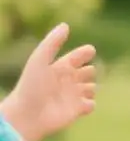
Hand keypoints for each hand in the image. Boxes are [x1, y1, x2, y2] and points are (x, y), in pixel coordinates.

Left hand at [3, 23, 95, 140]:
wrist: (27, 115)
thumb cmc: (31, 86)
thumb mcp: (40, 60)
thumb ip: (52, 42)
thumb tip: (65, 25)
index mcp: (59, 67)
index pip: (78, 57)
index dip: (85, 52)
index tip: (90, 51)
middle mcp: (67, 81)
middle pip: (88, 72)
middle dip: (90, 71)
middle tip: (85, 73)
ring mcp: (72, 96)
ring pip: (92, 88)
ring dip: (91, 87)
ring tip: (82, 89)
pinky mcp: (77, 110)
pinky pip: (91, 104)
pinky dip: (90, 103)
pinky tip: (82, 103)